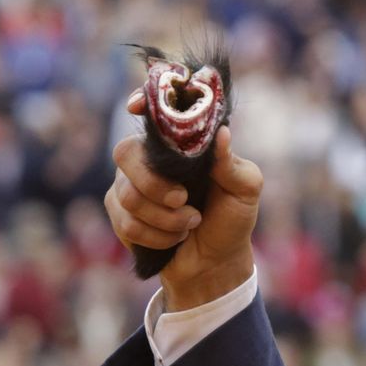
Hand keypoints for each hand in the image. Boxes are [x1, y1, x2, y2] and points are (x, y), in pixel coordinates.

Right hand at [105, 90, 261, 310]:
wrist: (216, 262)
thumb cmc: (232, 219)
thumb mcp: (245, 191)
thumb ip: (233, 165)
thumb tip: (222, 134)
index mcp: (178, 144)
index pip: (151, 112)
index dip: (140, 103)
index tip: (135, 107)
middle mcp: (149, 159)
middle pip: (125, 153)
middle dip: (155, 185)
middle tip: (184, 200)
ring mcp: (128, 184)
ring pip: (127, 195)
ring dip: (165, 218)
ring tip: (190, 223)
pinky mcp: (120, 214)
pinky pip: (126, 222)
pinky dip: (157, 236)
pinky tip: (174, 239)